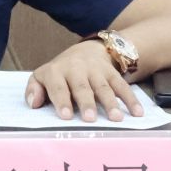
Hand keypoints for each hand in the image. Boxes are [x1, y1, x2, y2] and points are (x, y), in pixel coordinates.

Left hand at [25, 39, 143, 121]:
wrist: (87, 51)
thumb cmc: (61, 72)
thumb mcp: (43, 76)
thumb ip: (34, 90)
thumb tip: (33, 104)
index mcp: (56, 71)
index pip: (58, 86)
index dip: (61, 101)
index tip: (66, 116)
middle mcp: (76, 69)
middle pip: (82, 87)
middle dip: (86, 103)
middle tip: (89, 119)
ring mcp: (96, 70)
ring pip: (103, 87)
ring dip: (110, 102)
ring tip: (115, 118)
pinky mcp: (112, 72)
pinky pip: (122, 85)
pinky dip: (131, 99)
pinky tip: (137, 113)